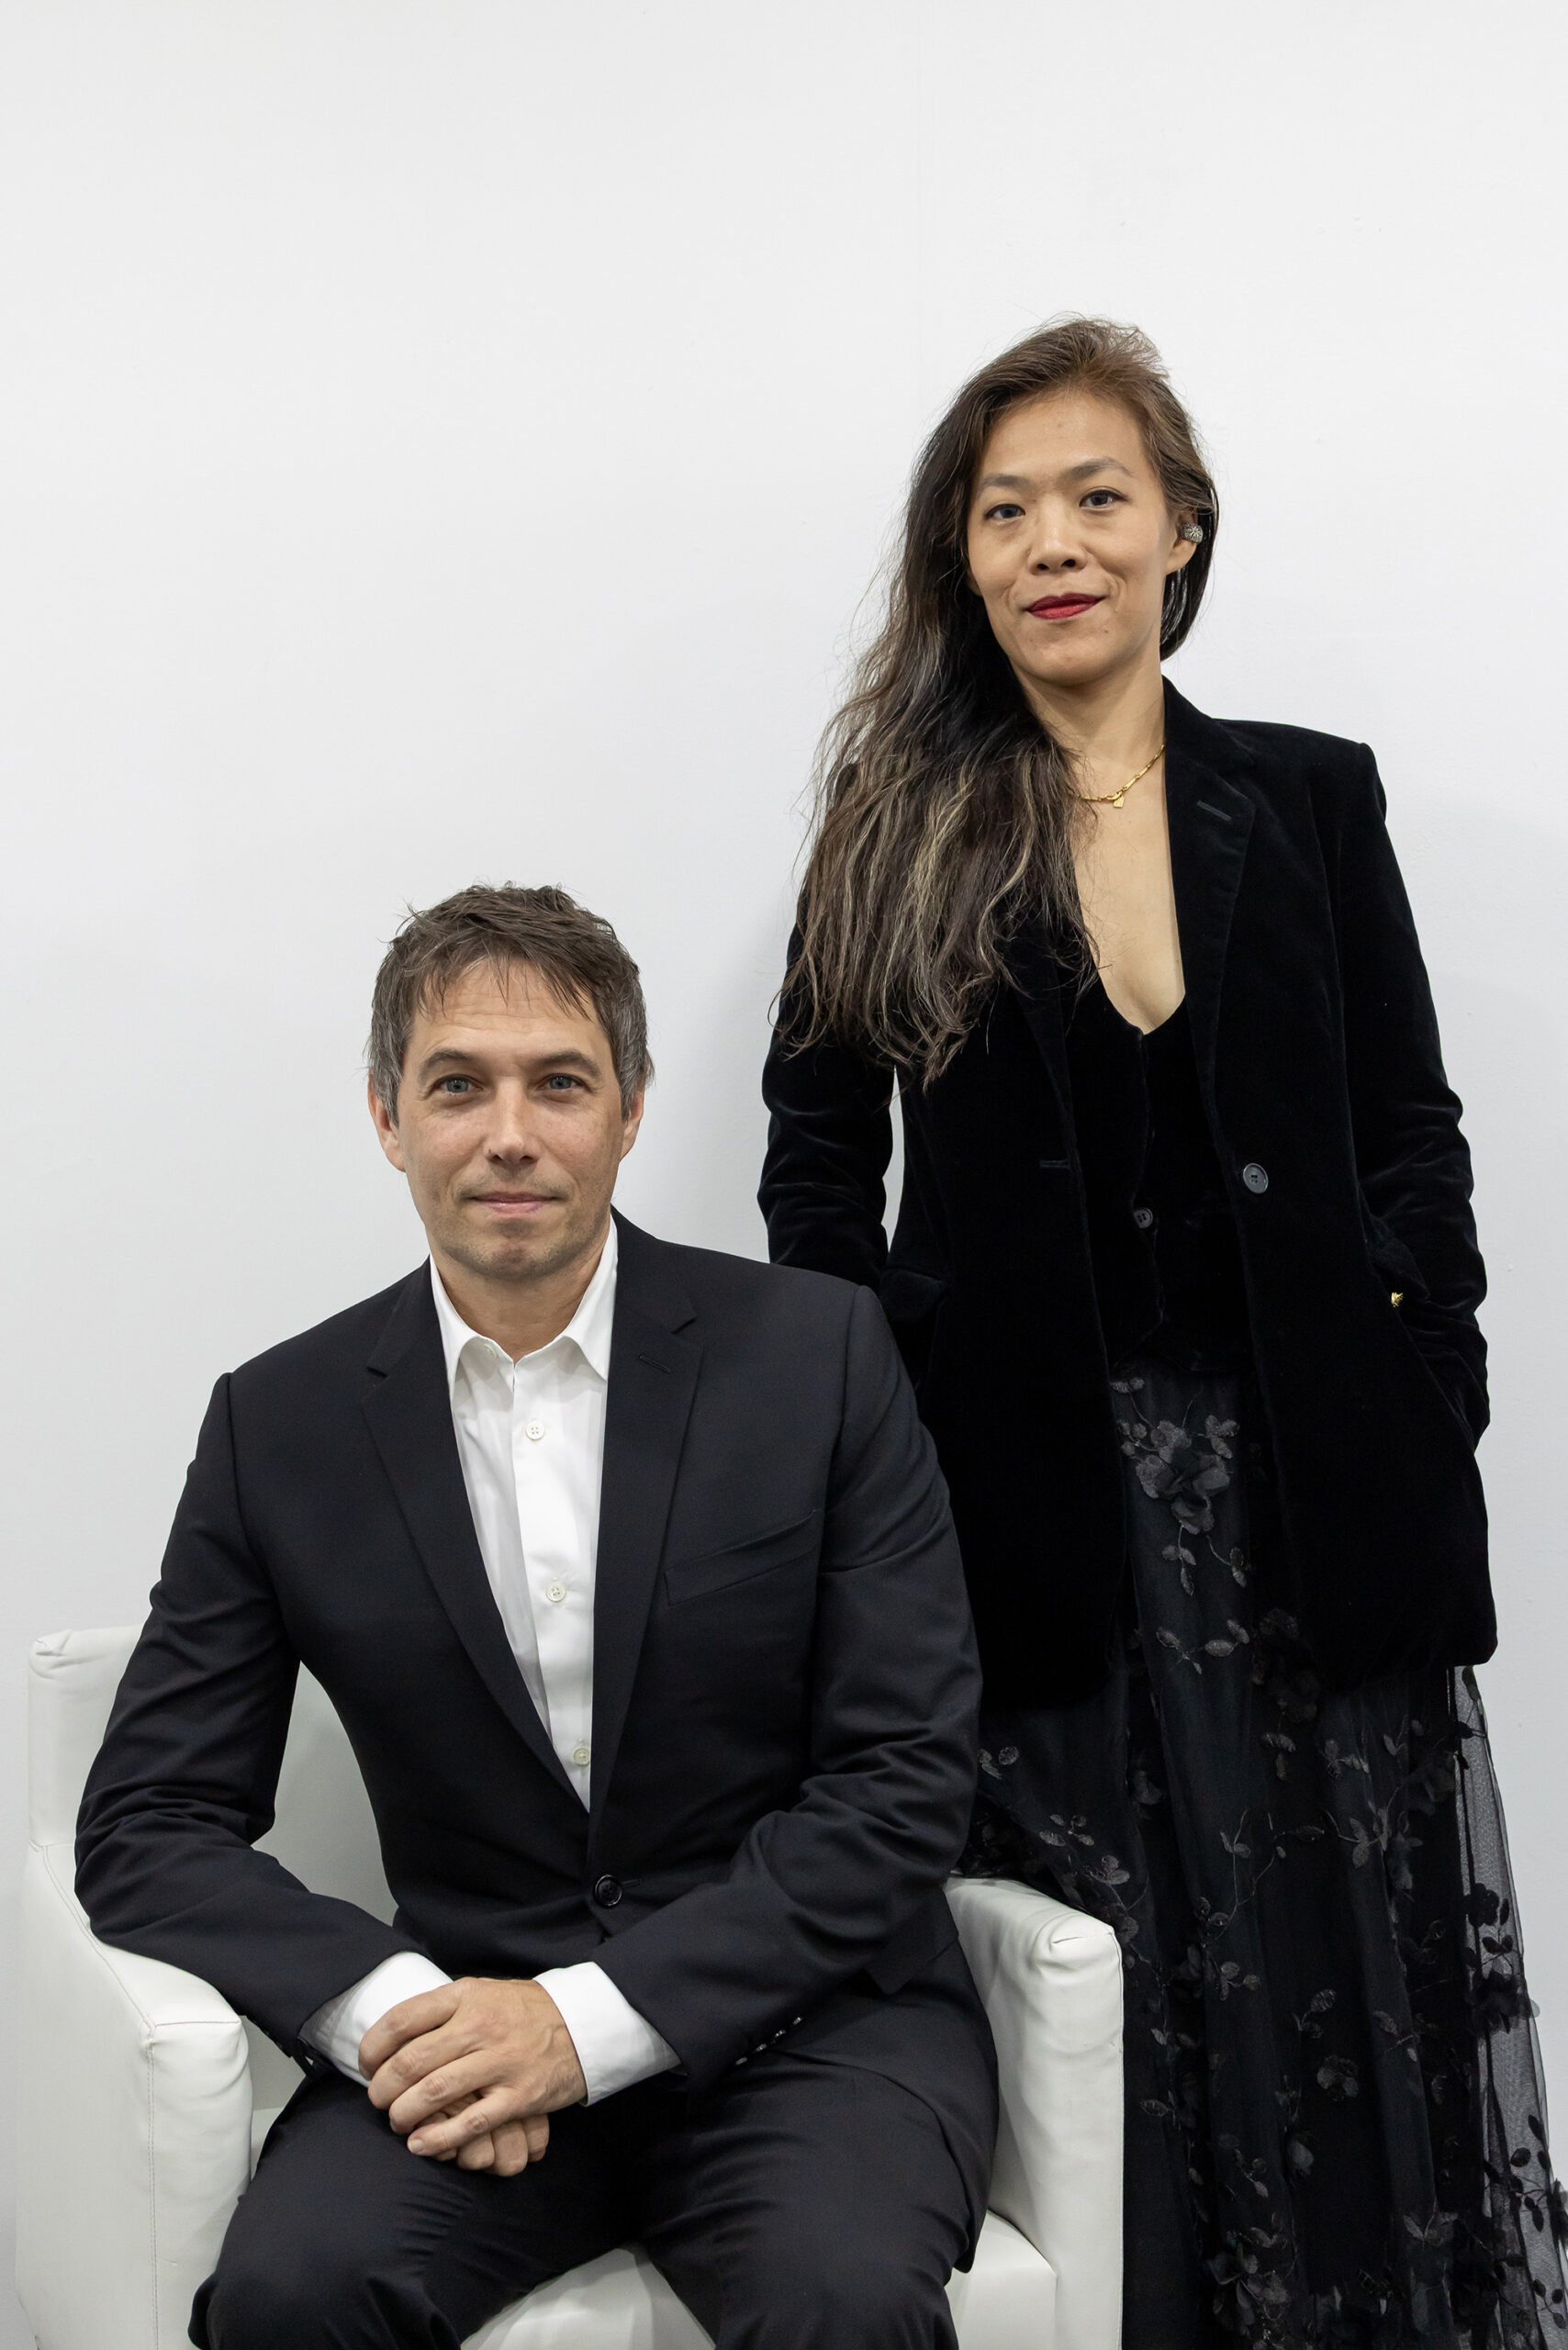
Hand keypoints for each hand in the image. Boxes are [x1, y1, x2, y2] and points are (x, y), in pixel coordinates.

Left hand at [361, 1978, 587, 2174]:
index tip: (366, 2066)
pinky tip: (420, 2144)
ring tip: (397, 2122)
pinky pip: (469, 2123)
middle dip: (382, 2089)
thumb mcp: (483, 1992)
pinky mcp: (518, 2096)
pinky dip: (438, 2139)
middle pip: (411, 2061)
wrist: (583, 2024)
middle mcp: (480, 2026)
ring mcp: (500, 2061)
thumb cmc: (522, 2011)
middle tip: (378, 2101)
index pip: (402, 2019)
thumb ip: (443, 2009)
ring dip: (404, 2115)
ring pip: (434, 2092)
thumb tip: (393, 2037)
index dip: (373, 2048)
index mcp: (466, 1996)